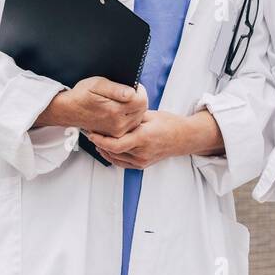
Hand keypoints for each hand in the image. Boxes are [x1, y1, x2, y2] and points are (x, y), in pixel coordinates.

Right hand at [35, 77, 145, 137]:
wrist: (69, 111)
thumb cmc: (82, 95)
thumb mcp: (97, 84)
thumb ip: (116, 89)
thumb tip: (132, 92)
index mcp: (115, 110)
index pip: (142, 101)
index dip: (140, 90)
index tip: (132, 87)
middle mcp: (118, 124)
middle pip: (142, 110)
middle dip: (138, 99)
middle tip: (126, 93)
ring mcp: (118, 132)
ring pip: (139, 118)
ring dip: (135, 108)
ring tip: (122, 102)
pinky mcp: (116, 135)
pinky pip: (132, 125)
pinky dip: (130, 116)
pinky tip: (120, 111)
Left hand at [86, 109, 204, 169]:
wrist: (183, 138)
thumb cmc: (168, 123)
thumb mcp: (150, 114)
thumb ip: (132, 115)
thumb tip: (115, 109)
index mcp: (143, 138)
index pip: (115, 144)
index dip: (100, 139)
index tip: (91, 132)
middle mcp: (142, 152)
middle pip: (113, 152)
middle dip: (99, 142)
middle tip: (91, 132)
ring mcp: (142, 161)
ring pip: (115, 159)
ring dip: (104, 150)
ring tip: (96, 139)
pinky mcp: (142, 165)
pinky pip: (122, 163)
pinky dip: (112, 157)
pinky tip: (106, 149)